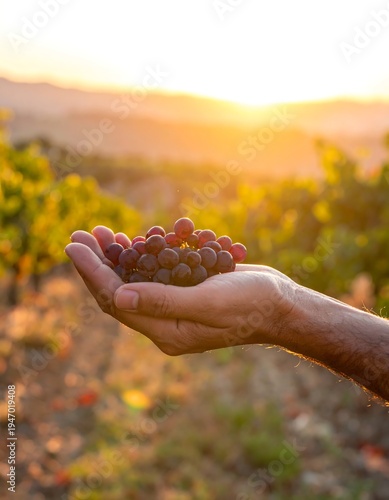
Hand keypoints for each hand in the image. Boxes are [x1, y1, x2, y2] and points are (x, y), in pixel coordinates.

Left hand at [65, 226, 296, 354]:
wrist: (280, 304)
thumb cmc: (250, 306)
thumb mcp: (208, 303)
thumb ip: (163, 302)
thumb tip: (119, 296)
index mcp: (165, 331)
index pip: (116, 301)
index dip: (92, 273)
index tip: (74, 246)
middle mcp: (164, 322)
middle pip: (120, 289)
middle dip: (98, 262)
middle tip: (79, 234)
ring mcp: (174, 306)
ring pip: (136, 279)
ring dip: (118, 254)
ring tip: (101, 231)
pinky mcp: (185, 291)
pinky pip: (157, 272)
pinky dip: (147, 253)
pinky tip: (139, 236)